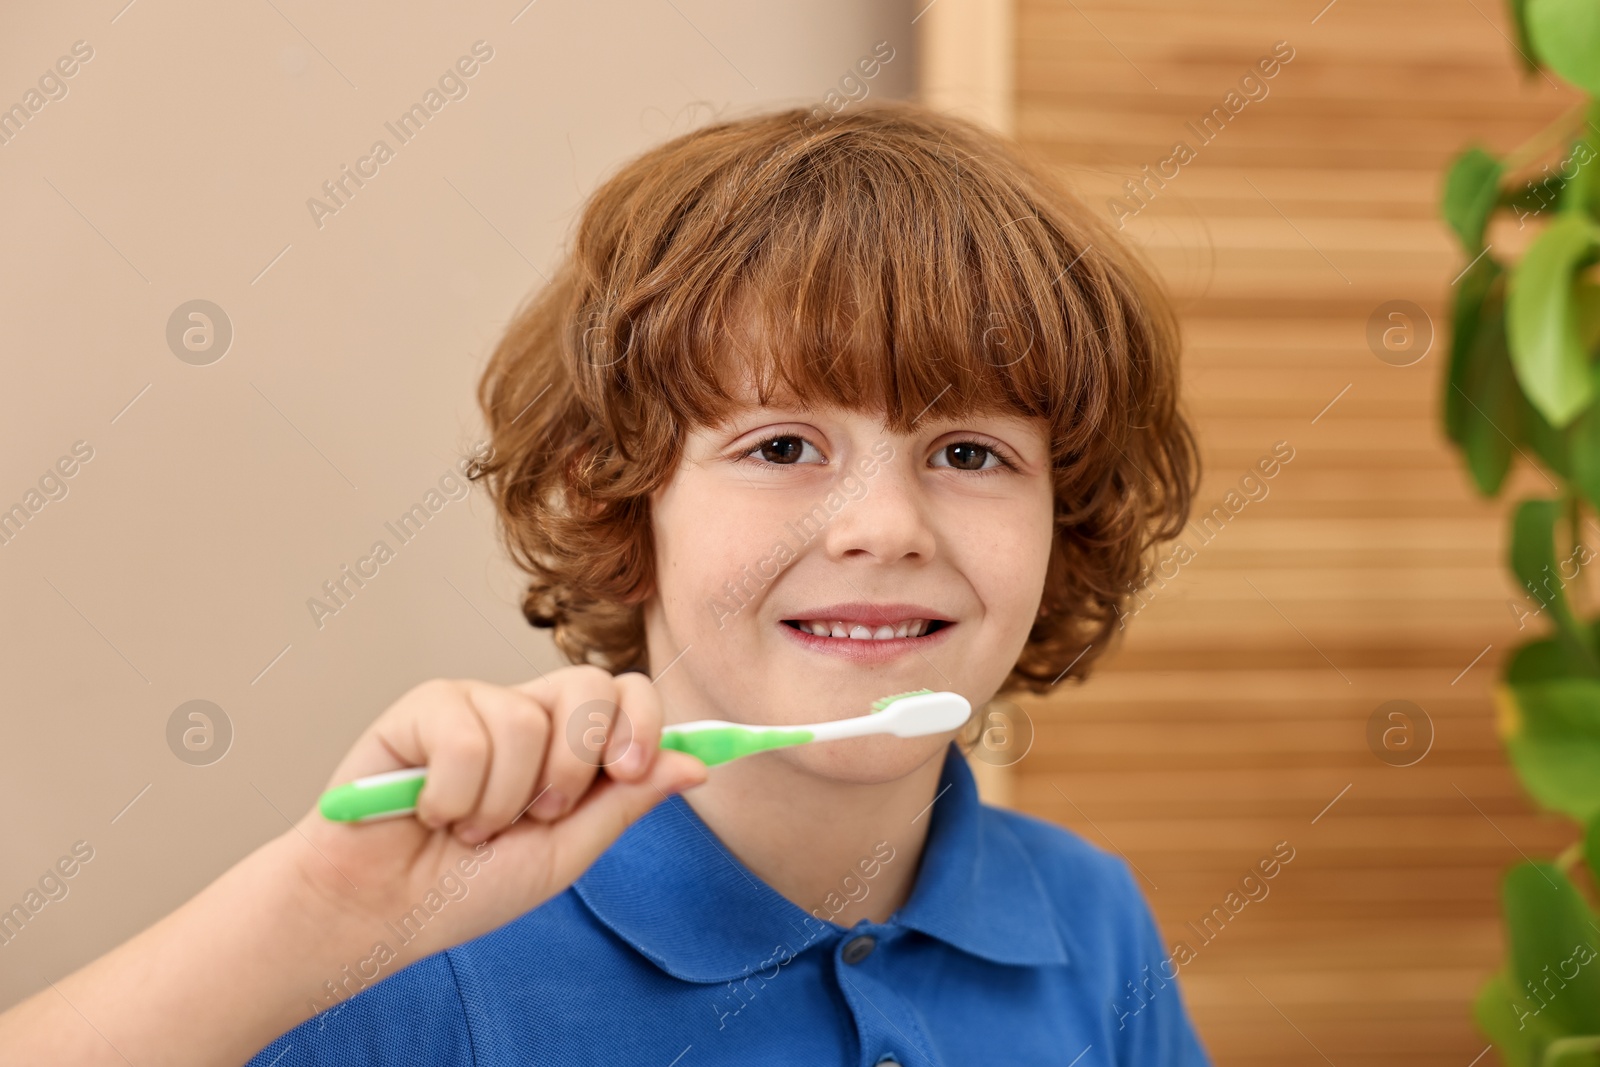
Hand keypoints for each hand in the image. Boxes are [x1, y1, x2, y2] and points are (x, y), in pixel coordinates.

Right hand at [287, 666, 705, 962]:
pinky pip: (468, 735)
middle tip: (542, 813)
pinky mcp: (424, 707)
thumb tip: (696, 764)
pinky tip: (430, 811)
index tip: (631, 769)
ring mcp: (476, 704)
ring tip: (470, 827)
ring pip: (528, 719)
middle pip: (591, 684)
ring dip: (503, 798)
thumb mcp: (565, 853)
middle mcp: (527, 715)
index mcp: (568, 746)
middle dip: (577, 763)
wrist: (379, 912)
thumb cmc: (465, 887)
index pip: (627, 696)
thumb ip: (625, 802)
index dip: (643, 722)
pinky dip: (454, 794)